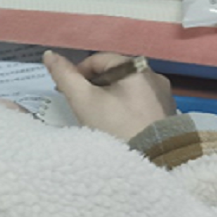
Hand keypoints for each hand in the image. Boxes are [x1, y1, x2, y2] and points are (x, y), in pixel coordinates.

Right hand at [42, 51, 176, 141]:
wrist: (152, 161)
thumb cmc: (115, 127)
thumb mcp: (84, 101)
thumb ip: (65, 76)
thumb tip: (49, 54)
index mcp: (136, 67)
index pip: (99, 60)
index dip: (78, 73)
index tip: (69, 91)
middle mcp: (154, 76)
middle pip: (114, 73)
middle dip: (94, 86)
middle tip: (81, 105)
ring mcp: (163, 95)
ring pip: (128, 89)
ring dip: (110, 97)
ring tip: (98, 117)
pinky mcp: (167, 113)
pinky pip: (140, 102)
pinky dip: (126, 108)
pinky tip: (118, 125)